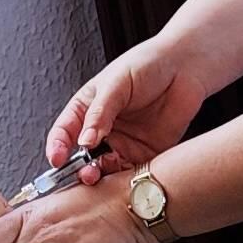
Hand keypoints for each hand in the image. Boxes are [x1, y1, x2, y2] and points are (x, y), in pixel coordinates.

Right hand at [47, 37, 205, 183]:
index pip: (65, 131)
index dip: (57, 147)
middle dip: (78, 168)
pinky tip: (123, 176)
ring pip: (105, 168)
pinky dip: (125, 179)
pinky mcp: (145, 153)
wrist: (186, 66)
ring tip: (100, 175)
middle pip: (82, 156)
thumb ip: (99, 112)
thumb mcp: (117, 83)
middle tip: (82, 173)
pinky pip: (131, 172)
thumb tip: (84, 140)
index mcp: (88, 108)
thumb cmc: (148, 64)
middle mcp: (103, 128)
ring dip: (100, 176)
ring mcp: (124, 142)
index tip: (57, 159)